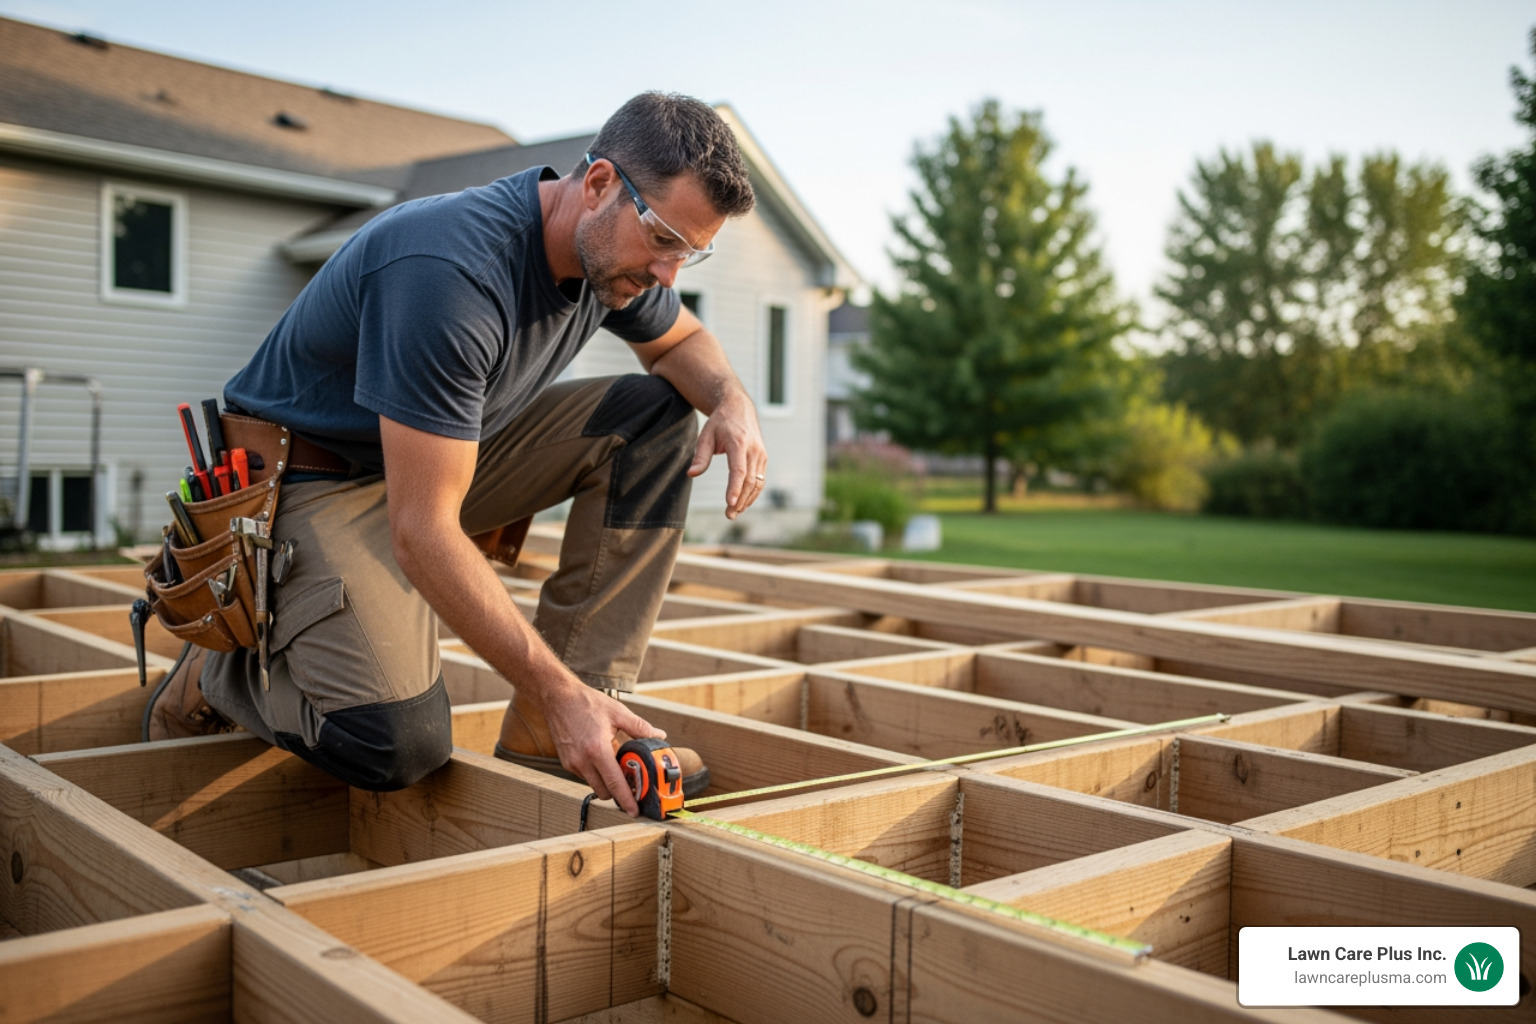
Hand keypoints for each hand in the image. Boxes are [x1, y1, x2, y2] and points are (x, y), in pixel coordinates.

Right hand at [536, 678, 665, 816]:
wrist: (558, 698)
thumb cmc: (586, 703)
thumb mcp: (617, 712)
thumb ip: (640, 727)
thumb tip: (659, 735)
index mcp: (597, 750)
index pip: (615, 783)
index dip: (626, 800)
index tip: (635, 811)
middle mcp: (582, 760)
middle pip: (604, 791)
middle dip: (618, 792)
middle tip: (631, 784)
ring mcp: (572, 763)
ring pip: (593, 784)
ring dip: (606, 781)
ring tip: (616, 766)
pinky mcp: (566, 762)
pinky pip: (584, 775)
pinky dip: (595, 772)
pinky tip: (601, 758)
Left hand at [688, 391, 766, 519]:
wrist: (739, 407)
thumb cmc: (720, 422)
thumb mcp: (706, 435)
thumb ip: (700, 456)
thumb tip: (691, 474)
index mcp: (738, 442)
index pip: (738, 469)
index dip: (734, 487)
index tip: (730, 503)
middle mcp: (753, 449)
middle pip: (749, 480)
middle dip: (740, 500)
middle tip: (729, 515)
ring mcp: (761, 454)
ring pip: (757, 483)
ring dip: (747, 500)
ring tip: (734, 513)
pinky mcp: (763, 458)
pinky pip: (760, 480)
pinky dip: (753, 493)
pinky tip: (742, 503)